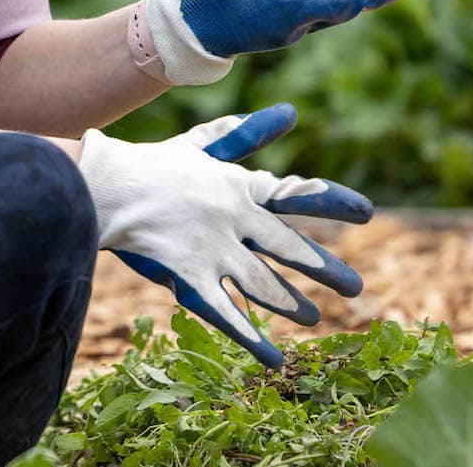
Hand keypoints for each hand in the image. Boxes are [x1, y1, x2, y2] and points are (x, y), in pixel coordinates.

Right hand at [77, 102, 370, 367]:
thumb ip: (240, 133)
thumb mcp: (199, 146)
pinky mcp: (191, 277)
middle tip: (355, 287)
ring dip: (290, 303)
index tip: (366, 212)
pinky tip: (275, 360)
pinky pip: (228, 314)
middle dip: (323, 268)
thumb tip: (289, 112)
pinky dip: (253, 338)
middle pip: (287, 247)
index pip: (291, 194)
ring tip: (314, 319)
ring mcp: (213, 250)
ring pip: (263, 283)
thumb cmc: (151, 164)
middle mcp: (233, 219)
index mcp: (236, 186)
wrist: (106, 187)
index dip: (330, 202)